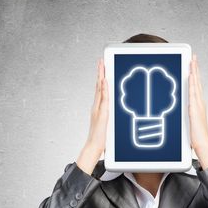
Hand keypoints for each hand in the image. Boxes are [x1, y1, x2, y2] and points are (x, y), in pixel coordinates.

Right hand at [77, 58, 108, 174]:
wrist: (94, 147)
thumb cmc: (101, 138)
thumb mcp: (107, 124)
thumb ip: (109, 117)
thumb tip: (113, 113)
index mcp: (98, 108)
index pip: (100, 90)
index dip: (100, 78)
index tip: (102, 68)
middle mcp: (97, 106)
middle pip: (98, 86)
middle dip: (99, 73)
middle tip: (100, 60)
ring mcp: (98, 109)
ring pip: (99, 90)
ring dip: (101, 76)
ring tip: (102, 65)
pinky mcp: (101, 114)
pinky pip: (103, 99)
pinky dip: (104, 89)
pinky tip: (105, 81)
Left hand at [189, 54, 207, 169]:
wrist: (203, 144)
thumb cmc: (196, 136)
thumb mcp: (190, 122)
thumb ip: (187, 115)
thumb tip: (183, 112)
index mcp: (199, 105)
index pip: (196, 87)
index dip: (195, 75)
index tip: (193, 65)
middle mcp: (200, 102)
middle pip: (197, 82)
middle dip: (195, 69)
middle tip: (194, 57)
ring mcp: (198, 105)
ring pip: (196, 85)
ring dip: (194, 72)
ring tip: (193, 61)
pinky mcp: (195, 109)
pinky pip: (193, 93)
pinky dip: (192, 83)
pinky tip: (190, 75)